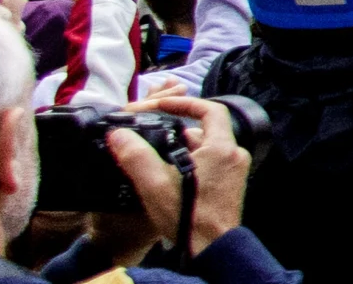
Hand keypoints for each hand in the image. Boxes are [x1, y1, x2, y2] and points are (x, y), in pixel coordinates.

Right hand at [84, 94, 250, 261]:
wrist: (211, 249)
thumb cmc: (188, 216)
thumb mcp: (155, 184)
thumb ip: (135, 155)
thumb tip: (118, 134)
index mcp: (222, 147)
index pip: (210, 110)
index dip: (185, 103)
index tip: (163, 104)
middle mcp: (234, 155)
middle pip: (205, 130)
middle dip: (177, 130)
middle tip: (151, 133)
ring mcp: (234, 171)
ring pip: (206, 148)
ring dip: (181, 148)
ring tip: (154, 156)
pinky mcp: (229, 186)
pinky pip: (209, 164)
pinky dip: (190, 162)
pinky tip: (167, 175)